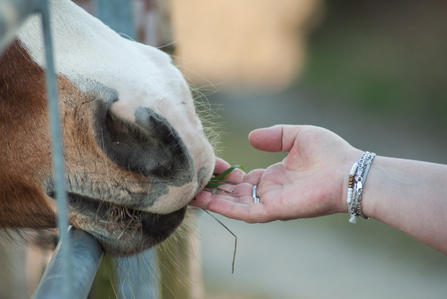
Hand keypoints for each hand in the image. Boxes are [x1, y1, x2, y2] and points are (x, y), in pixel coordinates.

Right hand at [191, 125, 359, 222]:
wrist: (349, 170)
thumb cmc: (330, 153)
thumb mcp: (297, 135)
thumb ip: (274, 136)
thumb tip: (250, 138)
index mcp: (274, 176)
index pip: (242, 179)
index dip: (225, 172)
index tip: (212, 163)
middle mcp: (269, 191)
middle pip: (234, 194)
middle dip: (213, 190)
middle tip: (192, 183)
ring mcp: (271, 202)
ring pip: (235, 205)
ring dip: (213, 201)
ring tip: (190, 195)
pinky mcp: (275, 210)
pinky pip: (245, 211)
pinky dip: (225, 208)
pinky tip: (207, 201)